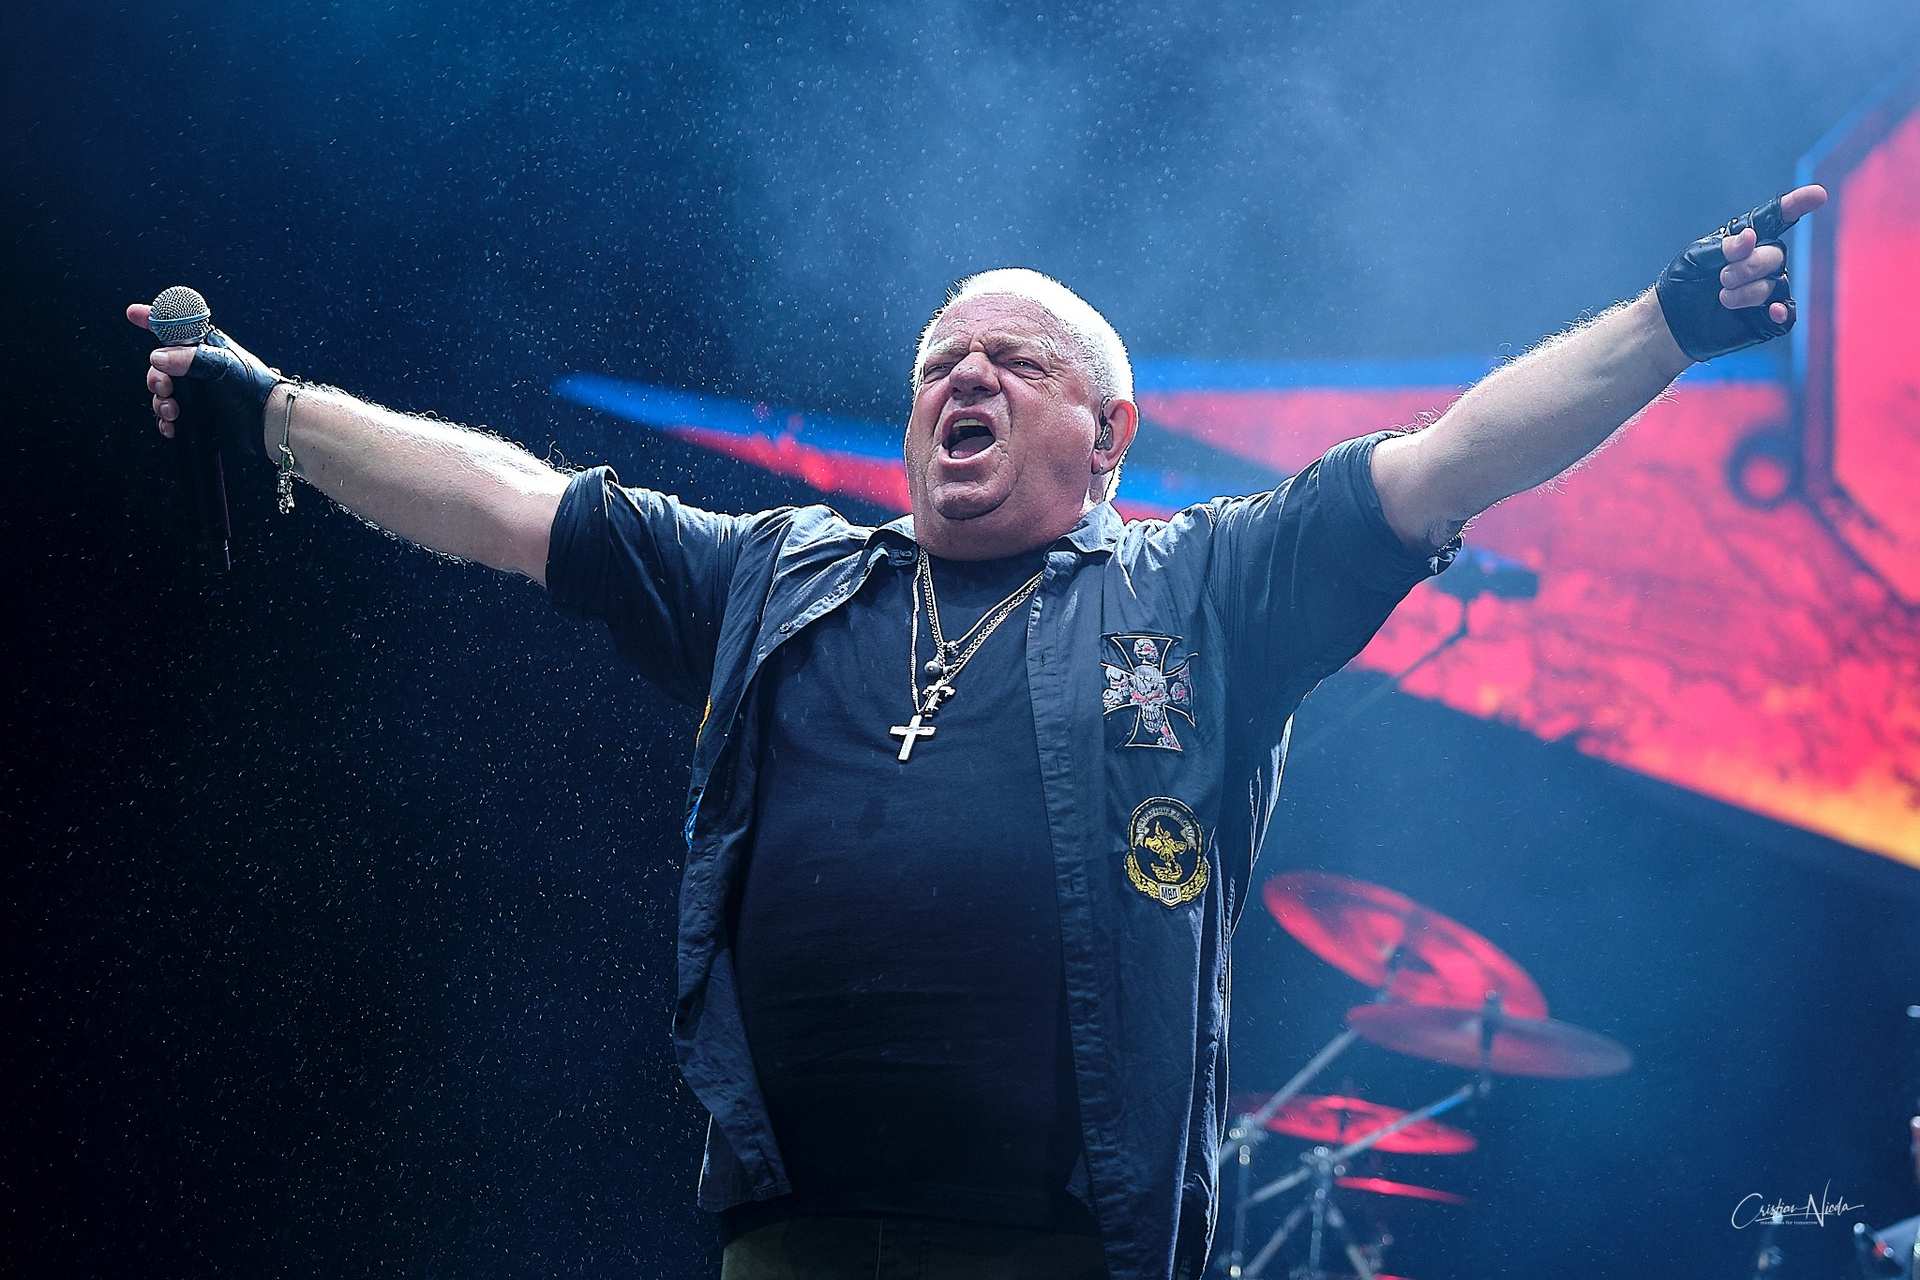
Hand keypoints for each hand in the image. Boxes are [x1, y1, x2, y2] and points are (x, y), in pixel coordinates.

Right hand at [127, 303, 284, 457]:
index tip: (134, 313)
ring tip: (174, 412)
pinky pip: (168, 418)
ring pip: (160, 394)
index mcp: (204, 349)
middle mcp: (196, 369)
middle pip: (158, 367)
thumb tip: (157, 358)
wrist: (268, 422)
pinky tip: (172, 427)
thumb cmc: (254, 387)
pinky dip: (165, 422)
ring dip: (160, 403)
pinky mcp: (195, 416)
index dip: (152, 319)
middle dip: (155, 378)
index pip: (173, 329)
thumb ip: (189, 358)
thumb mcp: (223, 365)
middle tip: (165, 388)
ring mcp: (195, 394)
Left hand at [1653, 184, 1827, 362]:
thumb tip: (1751, 237)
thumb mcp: (1693, 260)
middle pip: (1775, 255)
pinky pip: (1788, 313)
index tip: (1818, 196)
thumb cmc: (1683, 283)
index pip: (1776, 218)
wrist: (1671, 323)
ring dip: (1750, 291)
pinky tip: (1773, 311)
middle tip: (1723, 277)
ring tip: (1723, 296)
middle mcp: (1762, 262)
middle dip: (1750, 265)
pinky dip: (1783, 311)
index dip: (1796, 205)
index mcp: (1745, 240)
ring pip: (1777, 284)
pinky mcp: (1767, 318)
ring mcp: (1767, 289)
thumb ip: (1722, 248)